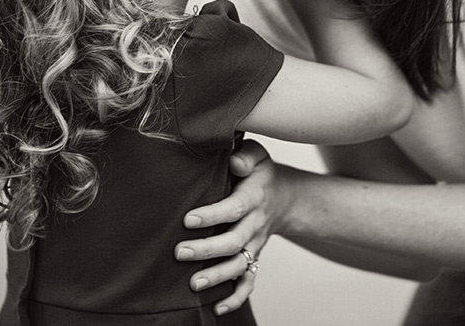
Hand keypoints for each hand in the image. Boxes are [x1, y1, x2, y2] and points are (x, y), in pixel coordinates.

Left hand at [175, 141, 293, 314]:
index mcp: (254, 197)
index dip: (212, 216)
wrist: (285, 197)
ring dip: (217, 278)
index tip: (188, 220)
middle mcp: (256, 224)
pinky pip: (249, 283)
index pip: (234, 208)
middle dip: (207, 250)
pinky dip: (235, 298)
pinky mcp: (254, 258)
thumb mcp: (257, 155)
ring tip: (193, 284)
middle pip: (234, 242)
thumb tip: (234, 162)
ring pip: (240, 266)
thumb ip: (246, 155)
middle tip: (180, 253)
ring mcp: (255, 244)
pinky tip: (216, 309)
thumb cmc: (260, 173)